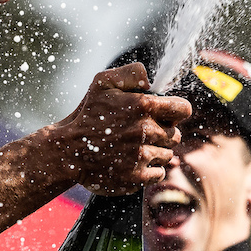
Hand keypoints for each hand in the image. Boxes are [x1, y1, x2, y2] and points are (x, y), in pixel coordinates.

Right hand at [42, 64, 189, 194]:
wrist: (68, 151)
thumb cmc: (87, 115)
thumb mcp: (102, 83)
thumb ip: (131, 74)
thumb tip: (151, 80)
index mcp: (142, 106)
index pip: (183, 109)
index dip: (175, 112)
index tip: (165, 115)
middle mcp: (146, 131)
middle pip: (175, 135)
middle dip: (161, 133)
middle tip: (140, 133)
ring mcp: (141, 156)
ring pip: (167, 155)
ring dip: (154, 152)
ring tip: (132, 148)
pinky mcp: (136, 177)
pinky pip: (158, 173)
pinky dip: (148, 170)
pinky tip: (131, 162)